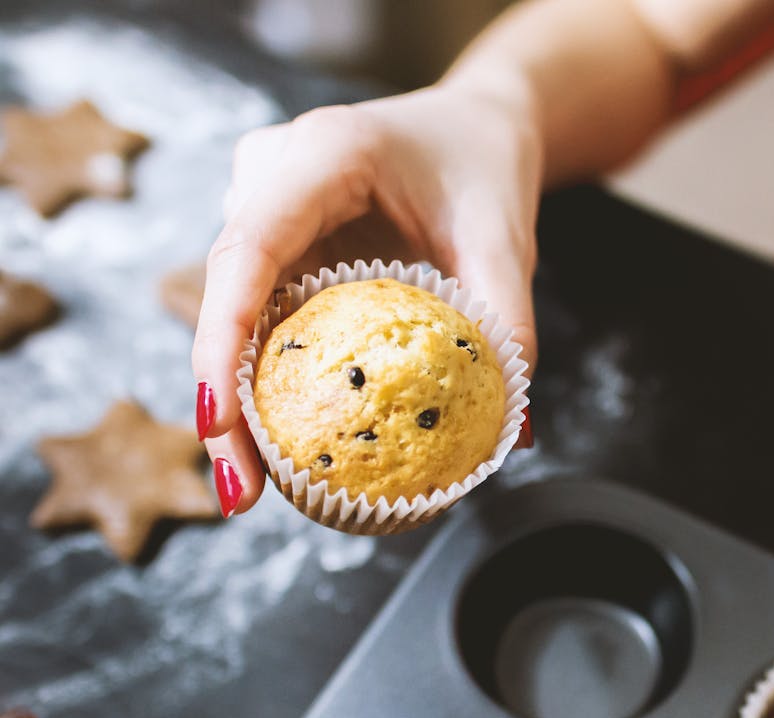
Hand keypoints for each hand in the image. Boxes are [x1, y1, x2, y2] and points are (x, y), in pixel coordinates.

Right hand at [192, 83, 542, 515]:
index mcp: (322, 153)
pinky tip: (281, 446)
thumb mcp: (505, 237)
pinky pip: (260, 316)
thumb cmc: (484, 168)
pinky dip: (267, 380)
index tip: (219, 421)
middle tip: (239, 493)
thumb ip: (508, 321)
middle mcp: (271, 175)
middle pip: (226, 295)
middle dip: (222, 401)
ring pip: (233, 314)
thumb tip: (512, 434)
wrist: (474, 126)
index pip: (249, 249)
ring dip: (239, 401)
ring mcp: (263, 208)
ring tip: (250, 489)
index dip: (223, 338)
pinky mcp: (274, 243)